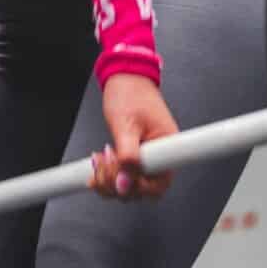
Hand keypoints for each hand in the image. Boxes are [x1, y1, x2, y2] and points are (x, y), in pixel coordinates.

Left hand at [90, 75, 176, 201]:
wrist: (125, 77)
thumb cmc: (130, 93)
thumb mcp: (125, 125)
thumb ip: (126, 157)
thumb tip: (124, 184)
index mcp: (168, 147)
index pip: (159, 184)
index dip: (137, 187)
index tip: (119, 177)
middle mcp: (161, 155)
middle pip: (142, 190)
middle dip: (117, 182)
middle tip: (103, 163)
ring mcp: (147, 157)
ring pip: (129, 186)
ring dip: (109, 179)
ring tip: (99, 160)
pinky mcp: (135, 156)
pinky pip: (123, 175)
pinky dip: (108, 174)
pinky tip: (98, 164)